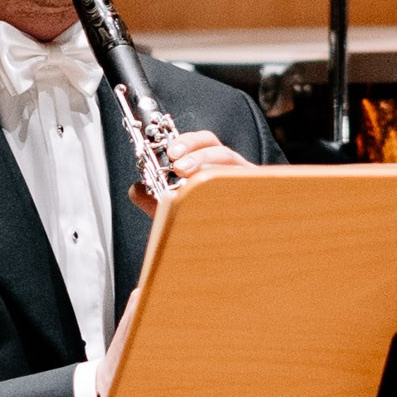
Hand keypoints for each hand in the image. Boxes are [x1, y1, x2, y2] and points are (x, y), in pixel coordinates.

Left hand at [126, 129, 251, 219]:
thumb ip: (154, 201)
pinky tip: (213, 192)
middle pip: (218, 147)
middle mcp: (231, 172)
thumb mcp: (175, 214)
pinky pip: (249, 182)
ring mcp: (247, 183)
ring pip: (232, 162)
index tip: (169, 150)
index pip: (203, 143)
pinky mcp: (260, 195)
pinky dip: (228, 181)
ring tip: (187, 174)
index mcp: (213, 168)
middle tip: (176, 163)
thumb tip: (136, 189)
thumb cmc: (206, 230)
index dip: (187, 141)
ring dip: (207, 164)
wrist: (232, 256)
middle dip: (196, 149)